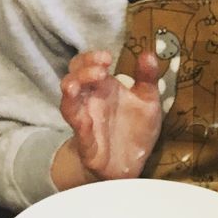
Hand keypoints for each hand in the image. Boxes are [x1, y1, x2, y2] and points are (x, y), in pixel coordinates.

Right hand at [52, 49, 162, 187]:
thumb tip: (148, 53)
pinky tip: (83, 118)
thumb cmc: (135, 128)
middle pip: (74, 78)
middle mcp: (90, 101)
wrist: (131, 163)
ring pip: (68, 103)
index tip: (107, 57)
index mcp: (103, 88)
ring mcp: (86, 121)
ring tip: (74, 86)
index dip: (92, 58)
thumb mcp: (148, 101)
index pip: (88, 65)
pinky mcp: (87, 143)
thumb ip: (148, 78)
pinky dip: (78, 123)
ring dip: (70, 93)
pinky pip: (78, 131)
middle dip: (82, 70)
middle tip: (100, 69)